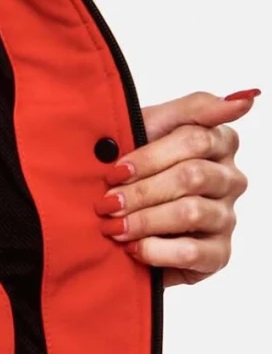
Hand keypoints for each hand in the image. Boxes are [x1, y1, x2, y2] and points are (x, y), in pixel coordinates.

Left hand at [96, 89, 255, 284]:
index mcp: (219, 142)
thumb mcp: (151, 128)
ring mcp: (226, 217)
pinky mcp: (219, 254)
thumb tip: (245, 99)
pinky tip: (133, 248)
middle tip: (107, 202)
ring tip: (114, 226)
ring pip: (191, 212)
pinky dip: (155, 250)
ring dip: (144, 220)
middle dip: (141, 191)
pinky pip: (193, 252)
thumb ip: (194, 109)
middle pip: (192, 176)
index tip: (115, 170)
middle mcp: (229, 179)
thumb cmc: (135, 168)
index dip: (150, 156)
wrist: (119, 219)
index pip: (195, 139)